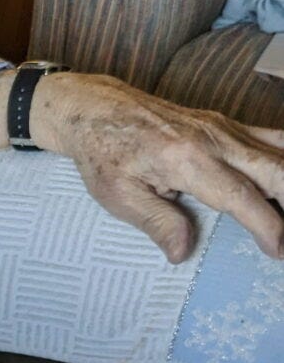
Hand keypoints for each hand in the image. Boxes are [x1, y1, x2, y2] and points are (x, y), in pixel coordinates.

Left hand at [31, 72, 283, 262]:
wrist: (97, 109)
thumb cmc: (104, 153)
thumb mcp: (118, 195)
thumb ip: (156, 223)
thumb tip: (182, 253)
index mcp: (186, 160)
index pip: (239, 196)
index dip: (265, 224)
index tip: (278, 250)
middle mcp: (213, 139)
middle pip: (274, 168)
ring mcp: (223, 128)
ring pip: (278, 150)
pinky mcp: (225, 124)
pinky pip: (270, 137)